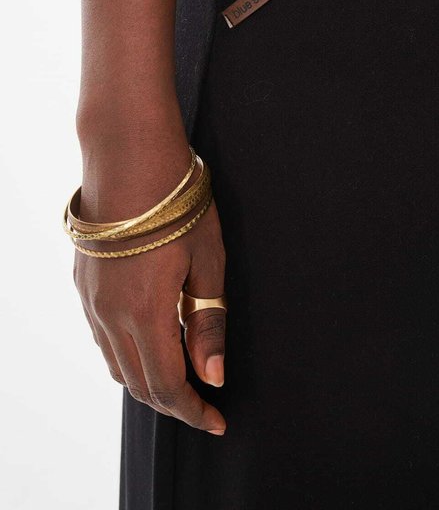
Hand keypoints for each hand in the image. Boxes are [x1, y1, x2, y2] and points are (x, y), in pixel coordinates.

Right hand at [72, 152, 227, 434]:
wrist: (129, 155)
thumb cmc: (178, 203)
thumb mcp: (207, 260)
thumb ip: (208, 322)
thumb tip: (213, 375)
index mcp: (146, 312)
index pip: (168, 384)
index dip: (192, 410)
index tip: (216, 420)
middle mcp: (110, 314)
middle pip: (139, 383)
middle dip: (172, 403)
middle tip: (202, 406)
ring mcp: (92, 299)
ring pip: (116, 363)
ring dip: (147, 382)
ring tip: (180, 380)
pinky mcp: (84, 283)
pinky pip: (102, 338)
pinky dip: (127, 355)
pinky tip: (149, 344)